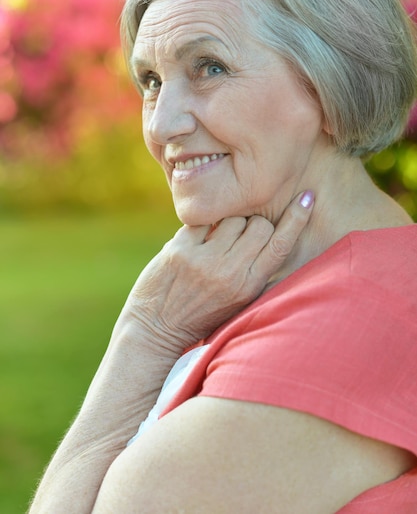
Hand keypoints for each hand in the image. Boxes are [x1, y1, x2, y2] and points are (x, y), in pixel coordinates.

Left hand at [124, 191, 313, 348]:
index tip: (308, 196)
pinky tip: (195, 242)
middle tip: (238, 237)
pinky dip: (201, 226)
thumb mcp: (238, 303)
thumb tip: (275, 235)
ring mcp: (204, 261)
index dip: (297, 219)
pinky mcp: (179, 250)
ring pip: (232, 218)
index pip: (281, 245)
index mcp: (250, 287)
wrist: (154, 331)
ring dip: (226, 223)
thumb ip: (257, 274)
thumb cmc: (200, 315)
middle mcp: (230, 273)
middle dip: (253, 224)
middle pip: (259, 224)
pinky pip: (201, 220)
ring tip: (214, 244)